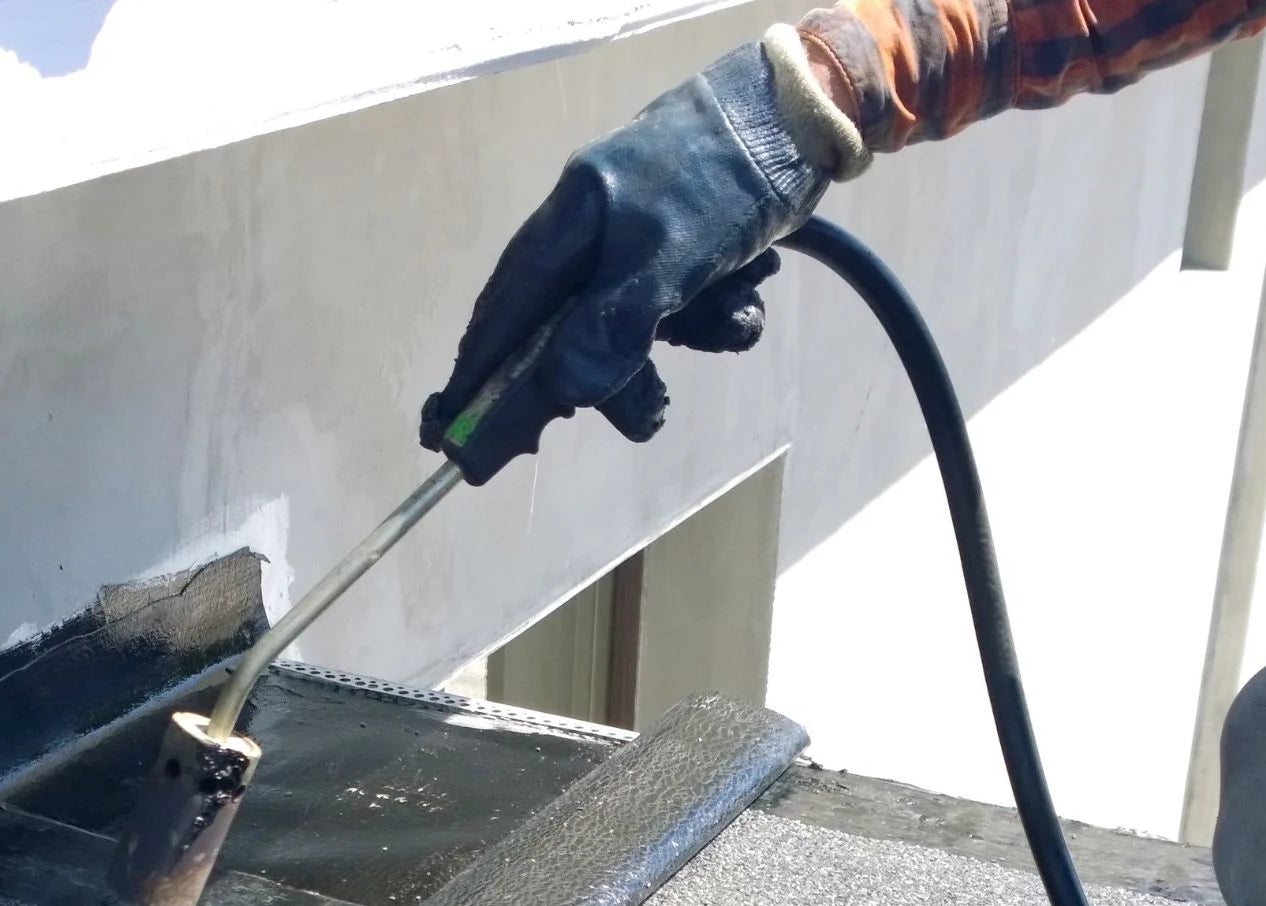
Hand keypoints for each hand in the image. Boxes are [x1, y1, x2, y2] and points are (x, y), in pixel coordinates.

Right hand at [421, 34, 850, 483]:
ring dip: (687, 342)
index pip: (503, 316)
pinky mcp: (679, 254)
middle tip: (650, 410)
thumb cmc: (728, 176)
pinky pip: (679, 313)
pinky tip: (747, 298)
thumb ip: (611, 328)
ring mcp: (633, 246)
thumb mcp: (669, 257)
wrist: (811, 111)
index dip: (479, 379)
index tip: (454, 434)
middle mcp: (589, 237)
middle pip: (566, 337)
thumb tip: (558, 394)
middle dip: (614, 377)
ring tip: (732, 321)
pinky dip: (716, 318)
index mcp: (568, 226)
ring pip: (632, 332)